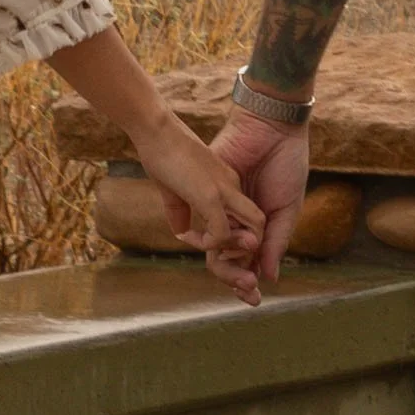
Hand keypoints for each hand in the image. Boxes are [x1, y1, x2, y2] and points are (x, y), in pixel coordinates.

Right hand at [128, 107, 267, 304]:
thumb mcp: (174, 188)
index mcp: (227, 186)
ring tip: (226, 271)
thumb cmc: (162, 152)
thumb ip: (180, 212)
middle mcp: (233, 189)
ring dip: (238, 257)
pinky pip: (221, 232)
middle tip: (245, 286)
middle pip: (256, 231)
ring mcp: (224, 192)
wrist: (157, 128)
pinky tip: (192, 241)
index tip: (217, 258)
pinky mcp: (210, 195)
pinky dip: (211, 245)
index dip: (236, 246)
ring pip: (250, 234)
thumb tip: (180, 232)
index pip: (243, 222)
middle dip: (252, 261)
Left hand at [209, 105, 309, 296]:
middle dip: (236, 279)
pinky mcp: (205, 194)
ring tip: (242, 276)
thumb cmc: (286, 165)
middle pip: (227, 258)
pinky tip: (227, 250)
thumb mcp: (288, 208)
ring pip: (214, 247)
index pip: (247, 260)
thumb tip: (268, 277)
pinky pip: (205, 224)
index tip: (254, 299)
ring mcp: (219, 209)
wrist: (271, 128)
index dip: (248, 281)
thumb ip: (277, 242)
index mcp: (255, 225)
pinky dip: (216, 242)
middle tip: (246, 291)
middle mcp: (235, 221)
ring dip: (226, 267)